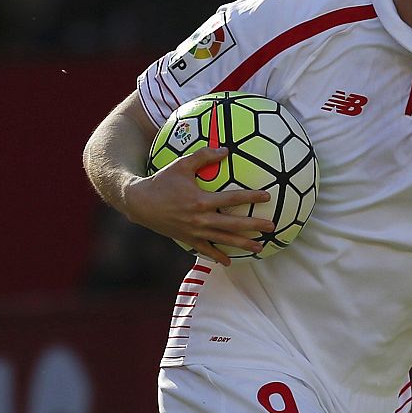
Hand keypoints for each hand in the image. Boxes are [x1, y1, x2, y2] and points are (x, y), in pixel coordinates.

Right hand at [123, 147, 275, 264]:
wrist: (139, 203)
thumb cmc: (161, 181)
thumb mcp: (181, 165)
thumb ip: (203, 156)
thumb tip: (225, 150)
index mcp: (200, 201)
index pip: (231, 199)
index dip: (251, 197)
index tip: (267, 196)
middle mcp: (200, 219)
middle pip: (233, 224)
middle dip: (254, 226)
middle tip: (272, 226)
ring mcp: (194, 232)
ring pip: (223, 240)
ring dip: (242, 244)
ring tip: (260, 247)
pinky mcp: (187, 239)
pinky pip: (205, 250)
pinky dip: (217, 256)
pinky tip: (228, 262)